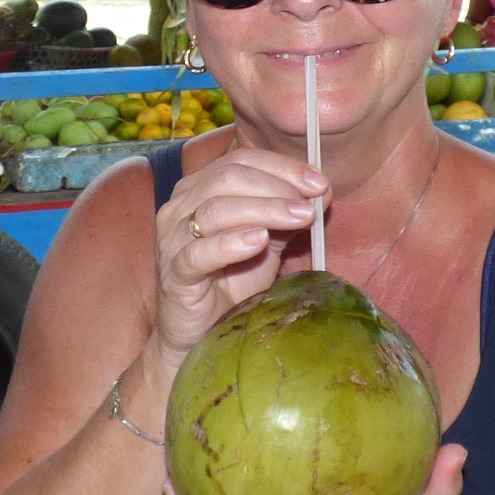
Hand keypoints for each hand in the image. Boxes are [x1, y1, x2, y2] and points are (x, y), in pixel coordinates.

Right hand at [145, 143, 326, 374]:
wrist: (200, 334)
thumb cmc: (232, 283)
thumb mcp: (267, 242)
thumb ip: (286, 215)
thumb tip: (321, 191)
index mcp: (200, 188)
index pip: (241, 160)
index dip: (283, 166)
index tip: (320, 183)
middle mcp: (181, 206)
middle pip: (228, 177)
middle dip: (277, 186)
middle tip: (312, 203)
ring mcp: (172, 239)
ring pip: (216, 209)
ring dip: (264, 210)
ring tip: (300, 218)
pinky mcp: (174, 273)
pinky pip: (200, 252)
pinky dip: (232, 242)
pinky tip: (260, 241)